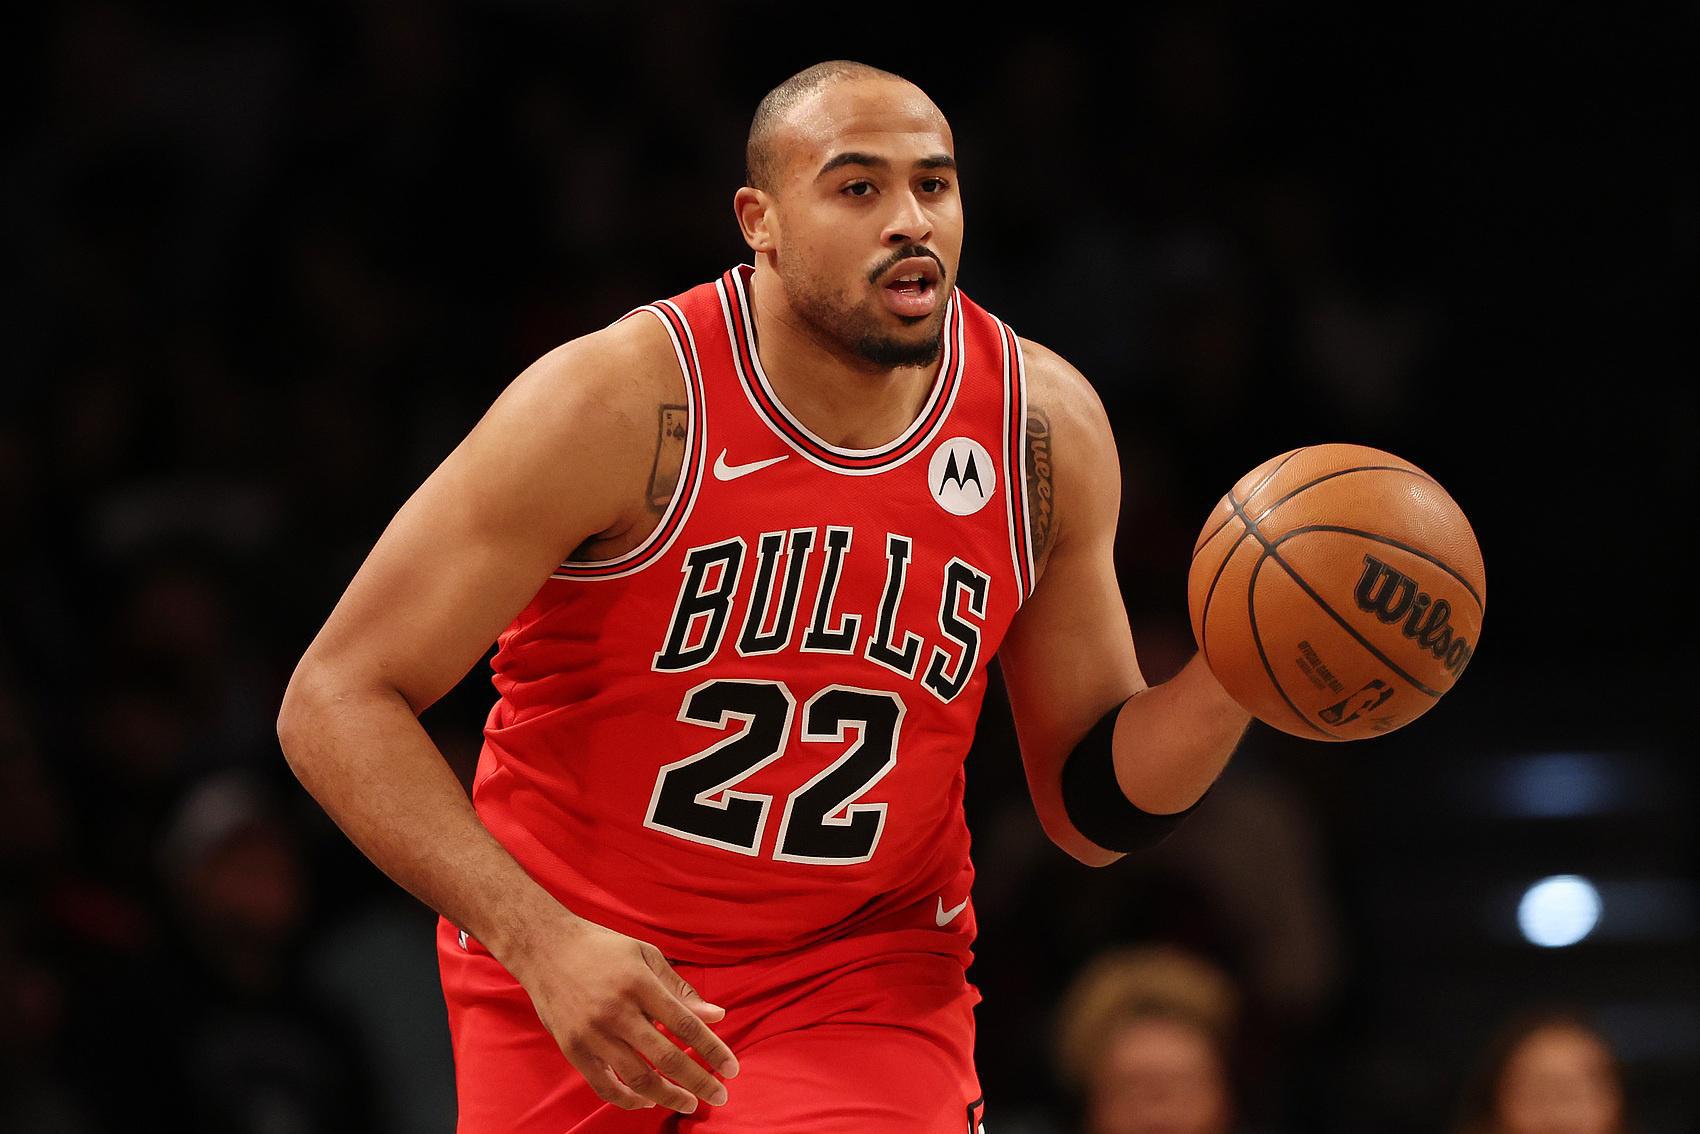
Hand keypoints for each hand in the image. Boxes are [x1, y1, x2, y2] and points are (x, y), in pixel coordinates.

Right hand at [509, 915, 739, 1112]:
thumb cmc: (603, 948)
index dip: (713, 1050)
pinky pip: (604, 1085)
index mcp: (639, 983)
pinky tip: (648, 1101)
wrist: (545, 948)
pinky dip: (628, 1099)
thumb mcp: (646, 956)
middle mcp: (616, 1011)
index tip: (733, 1069)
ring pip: (637, 1077)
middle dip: (698, 1081)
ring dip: (668, 1095)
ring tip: (689, 1103)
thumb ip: (680, 989)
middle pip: (666, 1056)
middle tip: (720, 1096)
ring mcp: (592, 1033)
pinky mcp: (573, 1049)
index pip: (685, 1025)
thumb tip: (717, 1016)